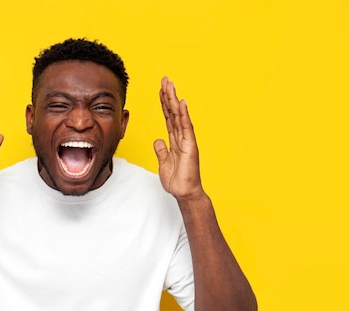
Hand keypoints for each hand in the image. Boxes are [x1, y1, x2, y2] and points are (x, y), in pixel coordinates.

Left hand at [153, 76, 203, 200]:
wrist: (184, 192)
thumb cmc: (176, 180)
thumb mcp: (163, 163)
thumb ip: (161, 150)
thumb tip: (158, 139)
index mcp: (175, 140)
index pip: (168, 117)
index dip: (164, 104)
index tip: (160, 90)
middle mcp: (182, 137)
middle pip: (173, 112)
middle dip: (168, 96)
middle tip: (165, 80)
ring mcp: (187, 140)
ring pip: (179, 116)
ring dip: (174, 100)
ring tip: (170, 85)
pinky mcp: (190, 146)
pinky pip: (186, 127)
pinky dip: (183, 114)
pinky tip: (181, 102)